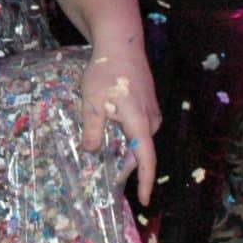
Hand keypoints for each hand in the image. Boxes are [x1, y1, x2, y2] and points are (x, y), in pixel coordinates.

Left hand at [80, 47, 159, 202]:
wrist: (121, 42)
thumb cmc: (106, 71)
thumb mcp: (92, 102)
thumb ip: (93, 129)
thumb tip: (91, 151)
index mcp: (139, 122)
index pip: (146, 159)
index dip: (144, 181)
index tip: (143, 201)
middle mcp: (151, 120)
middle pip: (140, 151)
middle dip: (125, 166)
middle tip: (105, 178)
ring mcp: (151, 111)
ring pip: (138, 139)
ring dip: (122, 149)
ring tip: (103, 156)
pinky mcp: (147, 103)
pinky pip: (138, 127)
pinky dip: (125, 135)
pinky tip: (109, 132)